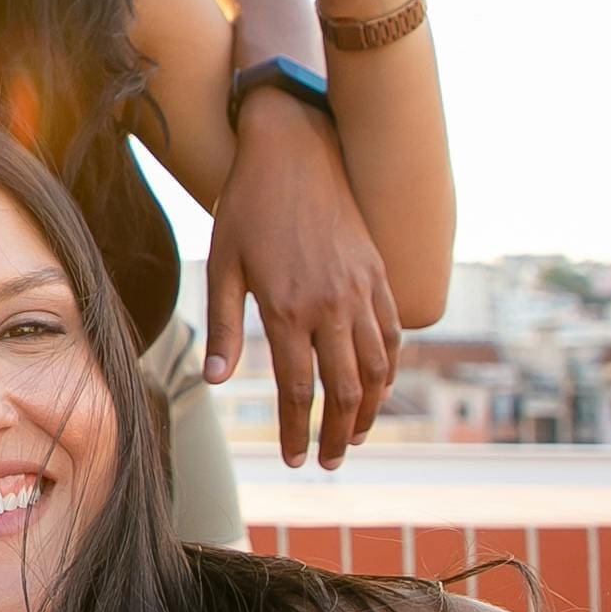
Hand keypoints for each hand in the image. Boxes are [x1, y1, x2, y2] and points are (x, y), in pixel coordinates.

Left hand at [203, 96, 400, 466]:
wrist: (294, 149)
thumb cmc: (247, 205)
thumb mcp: (223, 264)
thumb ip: (225, 326)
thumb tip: (217, 381)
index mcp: (288, 308)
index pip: (298, 389)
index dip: (297, 430)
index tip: (294, 459)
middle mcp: (333, 304)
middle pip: (346, 389)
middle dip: (339, 433)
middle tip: (330, 462)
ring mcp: (362, 288)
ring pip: (379, 367)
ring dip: (370, 409)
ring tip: (355, 435)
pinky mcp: (379, 271)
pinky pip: (394, 333)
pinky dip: (390, 368)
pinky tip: (379, 386)